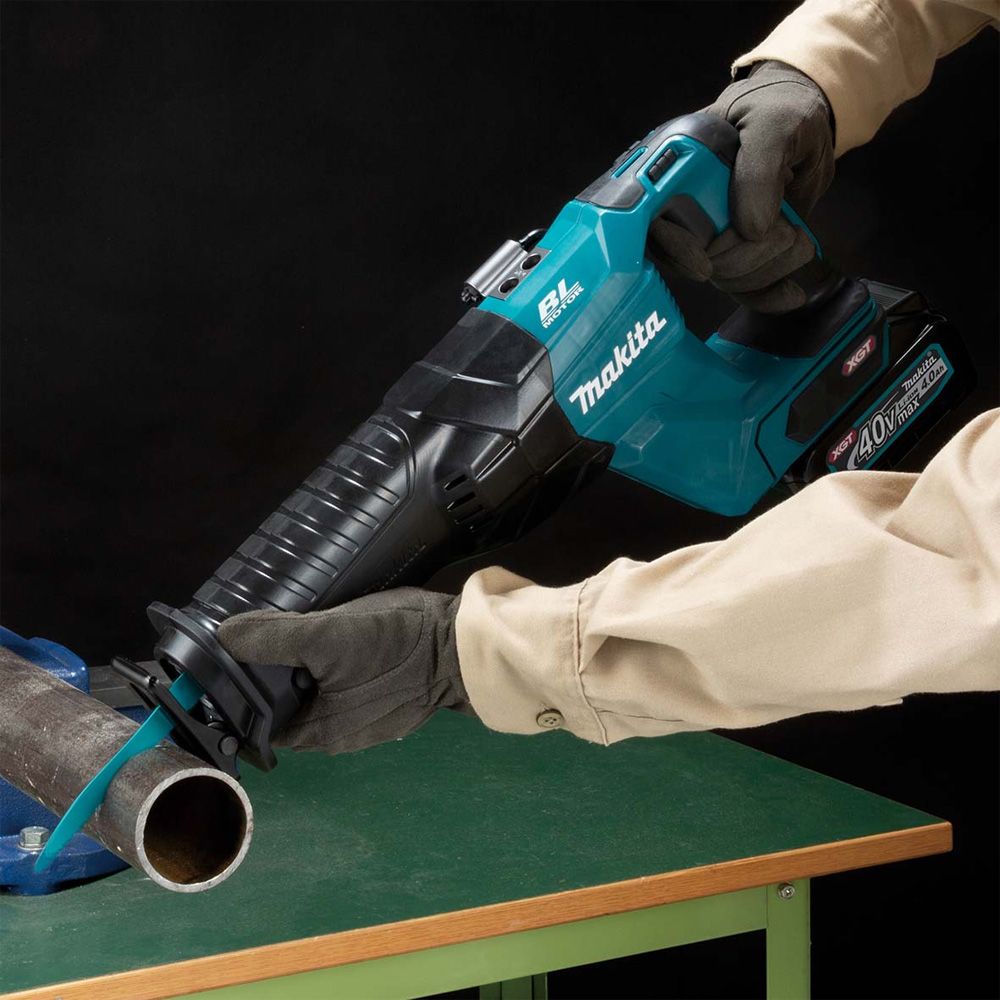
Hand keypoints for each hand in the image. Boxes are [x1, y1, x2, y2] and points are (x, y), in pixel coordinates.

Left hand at [217, 588, 473, 753]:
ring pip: (318, 694)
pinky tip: (335, 638)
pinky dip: (333, 667)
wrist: (461, 644)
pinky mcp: (387, 698)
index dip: (239, 693)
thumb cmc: (394, 646)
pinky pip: (345, 685)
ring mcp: (366, 719)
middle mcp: (339, 736)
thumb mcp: (328, 636)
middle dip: (274, 675)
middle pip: (288, 707)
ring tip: (297, 629)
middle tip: (264, 632)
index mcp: (320, 733)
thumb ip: (275, 638)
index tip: (229, 658)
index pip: (260, 722)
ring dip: (305, 669)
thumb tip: (223, 636)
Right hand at [649, 61, 834, 313]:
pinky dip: (768, 296)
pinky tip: (791, 295)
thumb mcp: (776, 123)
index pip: (652, 223)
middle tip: (783, 233)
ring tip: (798, 240)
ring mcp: (712, 230)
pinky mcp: (738, 250)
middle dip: (742, 260)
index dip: (675, 248)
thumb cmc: (784, 108)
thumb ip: (760, 168)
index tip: (704, 265)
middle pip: (692, 261)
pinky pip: (743, 288)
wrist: (811, 119)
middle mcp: (687, 204)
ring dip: (767, 270)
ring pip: (723, 278)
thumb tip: (749, 230)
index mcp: (677, 169)